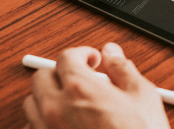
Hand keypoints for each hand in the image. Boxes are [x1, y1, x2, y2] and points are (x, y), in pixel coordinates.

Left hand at [23, 43, 169, 128]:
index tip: (93, 60)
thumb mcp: (142, 95)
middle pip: (41, 77)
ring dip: (48, 96)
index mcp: (80, 88)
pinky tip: (64, 123)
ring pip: (31, 103)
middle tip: (82, 77)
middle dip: (60, 73)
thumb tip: (112, 53)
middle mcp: (56, 108)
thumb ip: (122, 69)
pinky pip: (32, 128)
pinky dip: (43, 121)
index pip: (66, 57)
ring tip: (71, 101)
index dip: (82, 53)